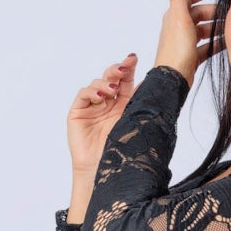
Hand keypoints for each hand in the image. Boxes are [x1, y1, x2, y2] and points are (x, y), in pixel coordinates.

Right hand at [66, 53, 139, 176]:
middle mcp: (107, 103)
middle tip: (124, 67)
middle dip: (117, 70)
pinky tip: (100, 94)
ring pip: (97, 83)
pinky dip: (91, 91)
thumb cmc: (122, 153)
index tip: (134, 58)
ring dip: (106, 82)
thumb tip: (152, 83)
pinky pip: (83, 94)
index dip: (129, 68)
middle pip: (111, 78)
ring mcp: (92, 106)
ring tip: (113, 90)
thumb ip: (140, 104)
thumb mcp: (135, 123)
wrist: (105, 172)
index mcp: (123, 105)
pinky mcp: (78, 112)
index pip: (125, 81)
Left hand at [151, 0, 222, 86]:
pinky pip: (206, 46)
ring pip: (204, 30)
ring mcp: (185, 42)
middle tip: (229, 13)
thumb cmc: (176, 49)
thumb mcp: (179, 18)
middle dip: (215, 12)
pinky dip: (215, 43)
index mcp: (175, 15)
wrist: (174, 78)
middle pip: (200, 13)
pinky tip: (225, 43)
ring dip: (216, 28)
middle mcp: (179, 27)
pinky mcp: (191, 56)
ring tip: (230, 28)